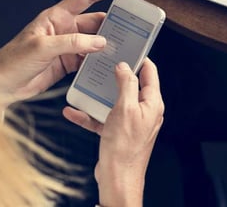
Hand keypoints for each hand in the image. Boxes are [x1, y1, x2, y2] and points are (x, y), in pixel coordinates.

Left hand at [0, 0, 133, 105]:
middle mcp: (64, 29)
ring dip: (109, 44)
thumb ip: (73, 42)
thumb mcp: (42, 47)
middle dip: (114, 23)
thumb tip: (100, 41)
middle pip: (96, 22)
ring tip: (125, 47)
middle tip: (133, 26)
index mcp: (56, 17)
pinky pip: (91, 59)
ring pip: (96, 41)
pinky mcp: (69, 62)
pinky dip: (101, 61)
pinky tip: (109, 64)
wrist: (1, 86)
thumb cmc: (12, 62)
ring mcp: (68, 46)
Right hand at [63, 59, 163, 206]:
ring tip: (85, 85)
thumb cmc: (125, 146)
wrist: (118, 177)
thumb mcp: (125, 108)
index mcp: (152, 104)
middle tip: (103, 64)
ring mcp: (131, 123)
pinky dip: (90, 115)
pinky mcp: (118, 133)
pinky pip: (103, 119)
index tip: (130, 49)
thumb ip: (127, 85)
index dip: (141, 60)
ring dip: (99, 96)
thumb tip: (126, 67)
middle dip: (116, 76)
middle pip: (131, 87)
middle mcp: (145, 112)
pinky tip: (74, 111)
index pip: (150, 74)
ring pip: (114, 103)